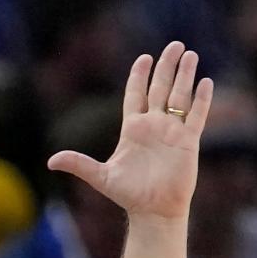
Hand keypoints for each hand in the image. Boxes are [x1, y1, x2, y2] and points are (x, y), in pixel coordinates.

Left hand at [48, 43, 213, 220]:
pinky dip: (201, 100)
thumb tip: (51, 161)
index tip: (144, 58)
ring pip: (180, 96)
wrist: (153, 211)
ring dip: (185, 76)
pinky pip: (196, 116)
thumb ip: (79, 164)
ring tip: (190, 54)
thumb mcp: (101, 177)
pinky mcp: (187, 142)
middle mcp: (153, 125)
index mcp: (133, 129)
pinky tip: (205, 82)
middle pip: (160, 88)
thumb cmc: (129, 195)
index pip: (136, 94)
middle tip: (175, 46)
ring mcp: (171, 132)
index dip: (139, 76)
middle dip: (166, 66)